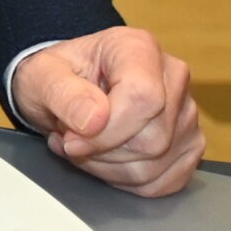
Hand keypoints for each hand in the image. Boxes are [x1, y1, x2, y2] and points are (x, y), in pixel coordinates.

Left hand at [13, 27, 202, 196]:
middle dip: (100, 152)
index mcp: (139, 48)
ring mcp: (186, 114)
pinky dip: (124, 180)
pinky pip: (162, 182)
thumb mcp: (41, 76)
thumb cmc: (57, 76)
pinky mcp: (189, 145)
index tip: (71, 139)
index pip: (143, 98)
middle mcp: (173, 78)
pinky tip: (104, 158)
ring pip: (155, 167)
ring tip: (83, 143)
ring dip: (107, 168)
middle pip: (151, 140)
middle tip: (70, 137)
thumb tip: (94, 120)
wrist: (66, 86)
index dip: (106, 131)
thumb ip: (62, 93)